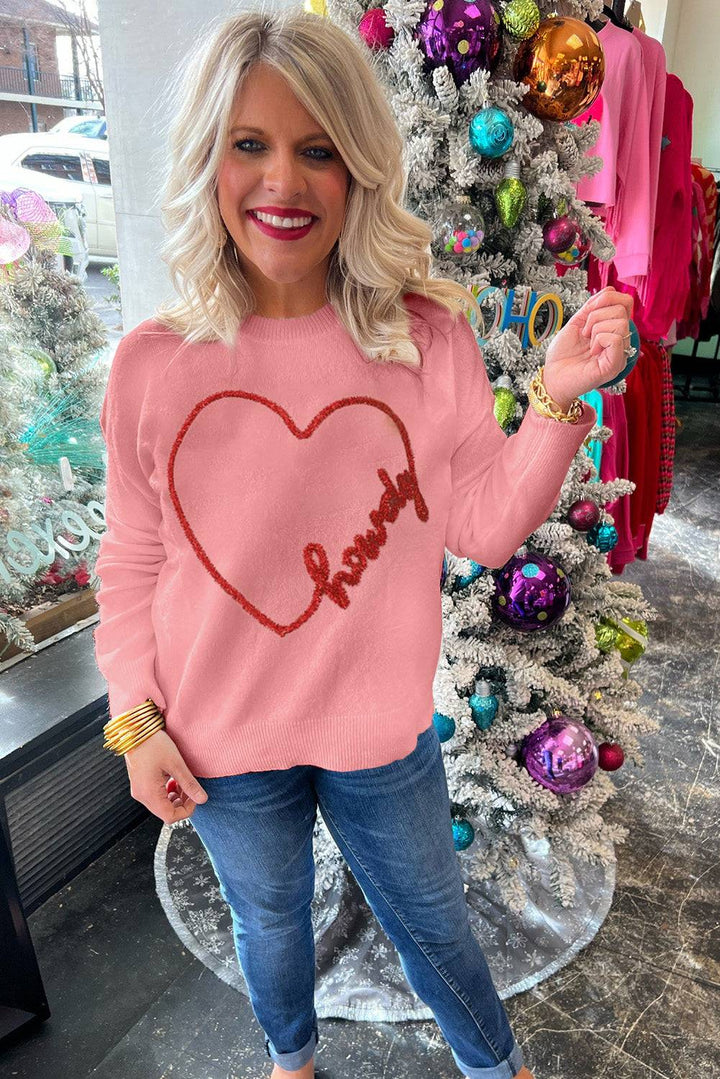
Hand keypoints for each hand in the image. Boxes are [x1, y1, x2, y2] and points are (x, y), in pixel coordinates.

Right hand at [124, 728, 207, 822]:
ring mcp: (139, 790)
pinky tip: (173, 778)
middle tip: (191, 788)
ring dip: (175, 797)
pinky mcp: (140, 783)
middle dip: (182, 803)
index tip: (195, 797)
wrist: (135, 729)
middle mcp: (141, 795)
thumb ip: (189, 784)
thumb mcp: (176, 764)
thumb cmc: (153, 744)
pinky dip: (167, 791)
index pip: (170, 817)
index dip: (187, 810)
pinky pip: (155, 795)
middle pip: (165, 812)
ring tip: (182, 781)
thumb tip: (202, 799)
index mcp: (149, 794)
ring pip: (161, 804)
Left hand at [543, 287, 634, 409]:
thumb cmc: (562, 354)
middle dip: (596, 315)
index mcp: (613, 330)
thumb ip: (593, 306)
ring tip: (588, 343)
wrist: (551, 377)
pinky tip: (592, 351)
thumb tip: (610, 290)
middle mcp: (620, 341)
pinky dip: (599, 339)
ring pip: (621, 323)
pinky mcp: (614, 366)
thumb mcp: (577, 322)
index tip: (587, 312)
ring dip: (596, 328)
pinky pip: (615, 338)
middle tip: (584, 333)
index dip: (606, 298)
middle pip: (623, 309)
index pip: (626, 302)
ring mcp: (619, 354)